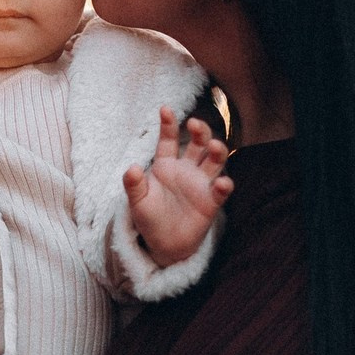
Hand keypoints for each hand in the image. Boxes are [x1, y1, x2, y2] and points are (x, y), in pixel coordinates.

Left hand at [124, 108, 232, 266]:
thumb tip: (131, 168)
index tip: (165, 109)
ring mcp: (201, 183)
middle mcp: (186, 169)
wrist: (164, 244)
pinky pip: (221, 190)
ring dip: (217, 150)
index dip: (168, 125)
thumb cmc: (149, 218)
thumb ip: (133, 185)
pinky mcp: (211, 201)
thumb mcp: (137, 202)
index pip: (168, 140)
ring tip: (214, 146)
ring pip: (215, 160)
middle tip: (194, 124)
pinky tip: (220, 183)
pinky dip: (223, 185)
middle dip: (199, 131)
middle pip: (198, 143)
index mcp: (166, 165)